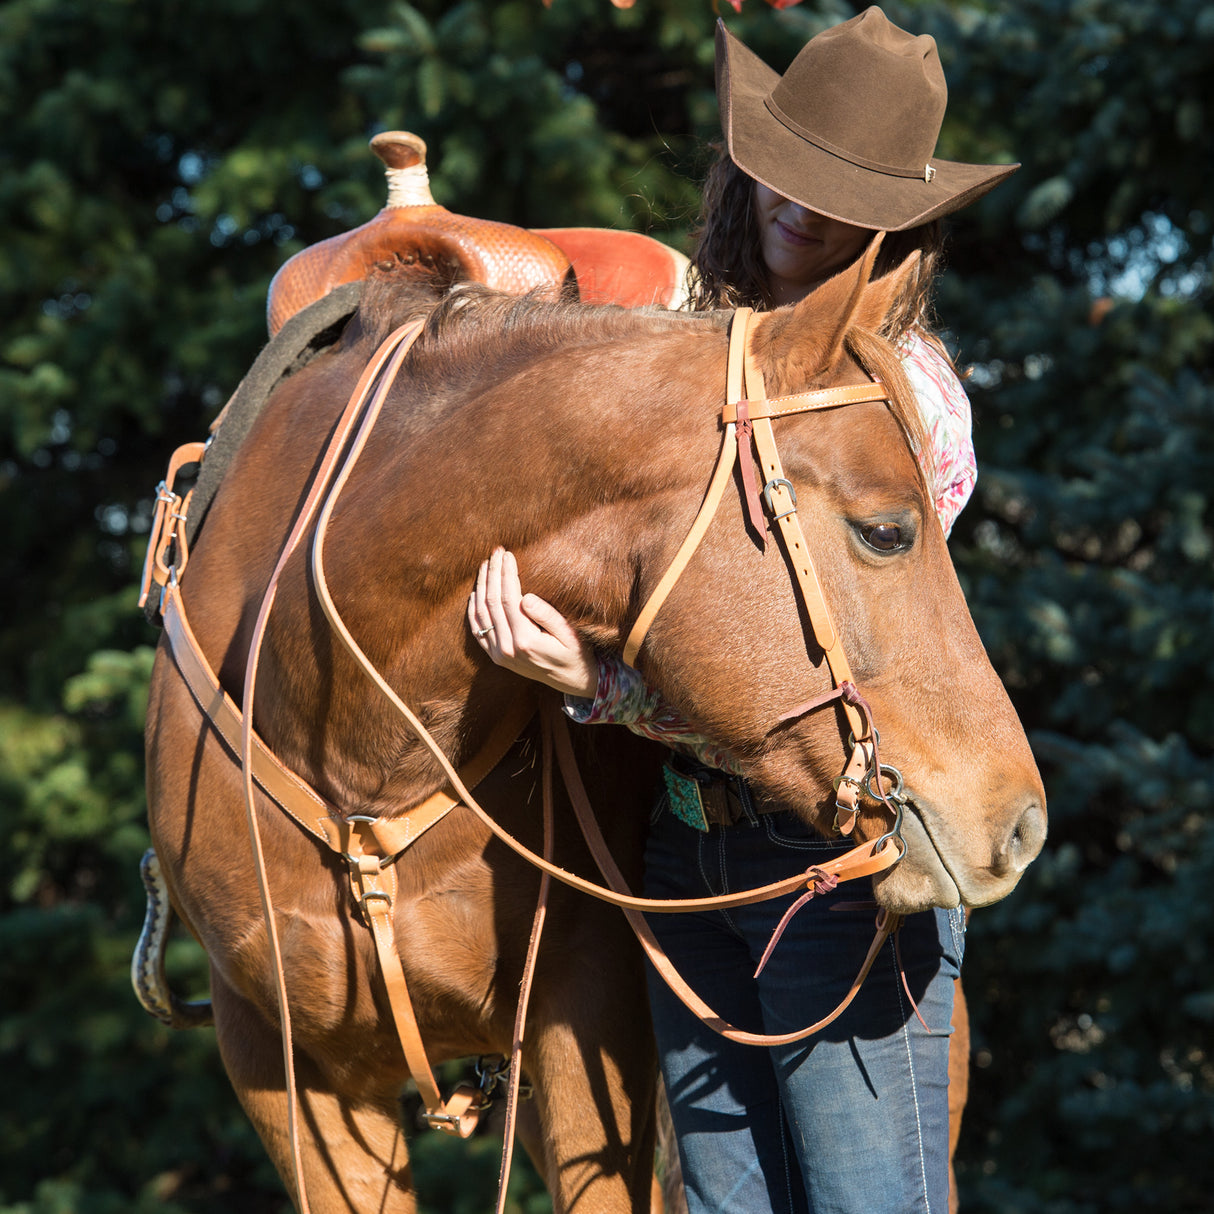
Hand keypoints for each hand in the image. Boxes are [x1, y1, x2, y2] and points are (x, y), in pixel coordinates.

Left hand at [468, 548, 597, 698]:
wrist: (573, 681)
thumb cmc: (576, 653)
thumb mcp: (569, 634)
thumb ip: (547, 616)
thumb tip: (525, 597)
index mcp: (525, 641)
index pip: (509, 598)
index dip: (506, 573)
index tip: (508, 554)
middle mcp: (507, 649)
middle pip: (491, 602)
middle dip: (493, 574)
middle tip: (496, 552)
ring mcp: (498, 655)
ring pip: (481, 614)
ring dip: (481, 586)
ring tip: (486, 565)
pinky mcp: (495, 657)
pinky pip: (477, 630)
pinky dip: (473, 610)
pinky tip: (476, 592)